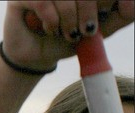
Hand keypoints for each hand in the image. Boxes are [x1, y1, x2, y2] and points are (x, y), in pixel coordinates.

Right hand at [3, 1, 133, 70]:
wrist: (36, 58)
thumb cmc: (64, 39)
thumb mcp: (99, 30)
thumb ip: (120, 16)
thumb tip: (133, 3)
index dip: (104, 0)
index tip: (103, 16)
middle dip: (88, 11)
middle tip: (84, 30)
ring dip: (69, 20)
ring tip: (65, 33)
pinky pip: (43, 1)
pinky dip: (51, 20)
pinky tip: (50, 29)